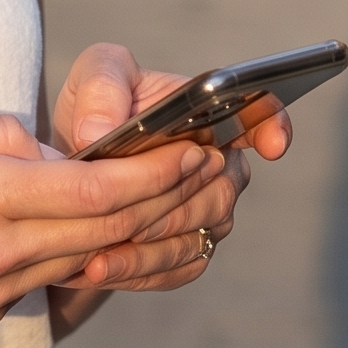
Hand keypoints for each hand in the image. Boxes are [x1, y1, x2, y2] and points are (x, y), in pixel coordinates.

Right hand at [0, 103, 230, 343]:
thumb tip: (60, 150)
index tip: (191, 148)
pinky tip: (106, 227)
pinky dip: (83, 251)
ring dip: (137, 229)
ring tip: (175, 195)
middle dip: (166, 199)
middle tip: (209, 168)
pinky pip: (48, 276)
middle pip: (108, 232)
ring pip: (87, 259)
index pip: (95, 192)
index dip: (156, 172)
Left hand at [48, 42, 290, 297]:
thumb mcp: (94, 76)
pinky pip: (178, 268)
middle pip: (221, 191)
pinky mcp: (189, 247)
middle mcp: (219, 163)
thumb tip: (98, 131)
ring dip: (151, 246)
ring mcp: (209, 209)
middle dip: (172, 204)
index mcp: (208, 112)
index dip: (272, 128)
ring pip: (199, 234)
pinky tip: (102, 269)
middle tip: (122, 213)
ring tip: (101, 255)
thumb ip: (102, 91)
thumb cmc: (97, 108)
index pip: (261, 115)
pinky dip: (140, 271)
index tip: (272, 143)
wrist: (75, 162)